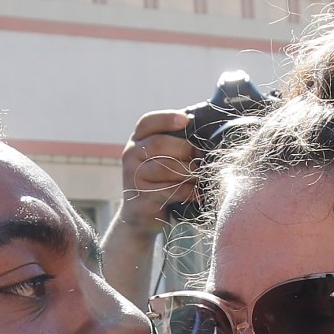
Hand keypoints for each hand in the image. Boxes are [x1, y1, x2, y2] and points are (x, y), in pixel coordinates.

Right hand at [113, 110, 198, 231]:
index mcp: (137, 140)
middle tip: (200, 155)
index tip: (186, 120)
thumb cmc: (159, 180)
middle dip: (185, 148)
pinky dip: (189, 191)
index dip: (167, 119)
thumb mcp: (161, 157)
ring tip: (200, 175)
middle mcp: (130, 155)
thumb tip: (203, 128)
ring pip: (165, 168)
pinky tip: (197, 192)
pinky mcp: (141, 198)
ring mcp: (133, 177)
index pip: (147, 122)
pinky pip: (170, 190)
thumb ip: (174, 142)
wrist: (141, 214)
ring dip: (188, 171)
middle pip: (159, 144)